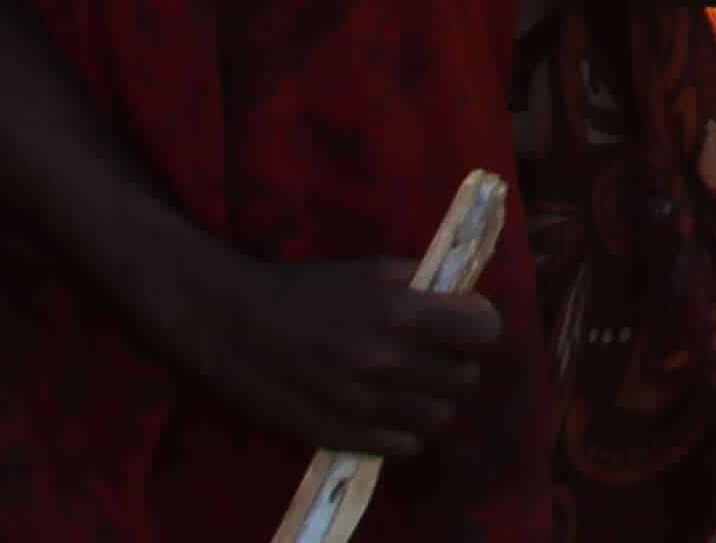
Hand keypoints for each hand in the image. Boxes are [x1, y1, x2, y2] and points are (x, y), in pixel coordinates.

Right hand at [143, 245, 499, 458]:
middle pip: (466, 378)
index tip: (465, 324)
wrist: (231, 322)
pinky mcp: (337, 434)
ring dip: (433, 400)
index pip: (483, 331)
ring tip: (411, 385)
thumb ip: (423, 285)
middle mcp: (384, 361)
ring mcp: (360, 403)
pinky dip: (405, 431)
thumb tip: (465, 299)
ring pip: (439, 417)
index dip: (479, 326)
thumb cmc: (304, 289)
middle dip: (457, 363)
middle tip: (435, 355)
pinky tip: (389, 412)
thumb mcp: (371, 268)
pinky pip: (403, 446)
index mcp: (398, 311)